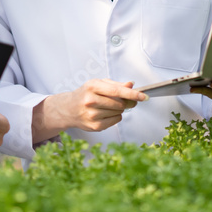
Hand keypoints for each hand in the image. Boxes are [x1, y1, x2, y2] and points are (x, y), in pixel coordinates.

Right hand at [32, 79, 147, 141]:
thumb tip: (131, 85)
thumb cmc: (86, 94)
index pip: (117, 91)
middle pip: (120, 103)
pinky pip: (115, 120)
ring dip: (120, 109)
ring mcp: (92, 115)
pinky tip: (106, 113)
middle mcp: (91, 101)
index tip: (143, 96)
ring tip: (109, 106)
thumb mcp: (98, 84)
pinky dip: (116, 116)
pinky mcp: (95, 126)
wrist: (68, 109)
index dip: (132, 94)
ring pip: (119, 112)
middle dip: (127, 102)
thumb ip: (116, 85)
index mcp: (92, 87)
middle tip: (125, 100)